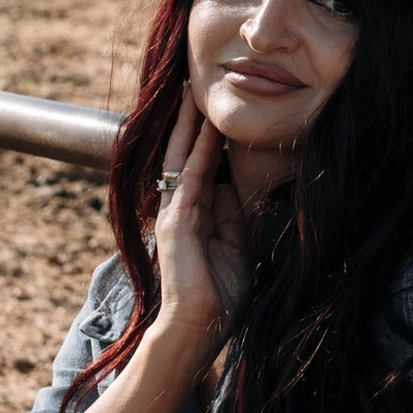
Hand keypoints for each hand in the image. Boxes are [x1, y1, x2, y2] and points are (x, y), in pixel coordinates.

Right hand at [152, 94, 248, 344]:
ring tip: (190, 92)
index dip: (207, 137)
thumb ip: (233, 215)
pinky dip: (195, 150)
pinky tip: (203, 127)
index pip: (201, 165)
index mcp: (196, 214)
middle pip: (185, 154)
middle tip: (192, 84)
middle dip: (190, 121)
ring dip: (188, 125)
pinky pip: (188, 177)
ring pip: (181, 158)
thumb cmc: (222, 294)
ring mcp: (175, 213)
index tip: (215, 108)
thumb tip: (233, 185)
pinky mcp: (176, 222)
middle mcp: (181, 208)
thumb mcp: (237, 245)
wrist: (201, 327)